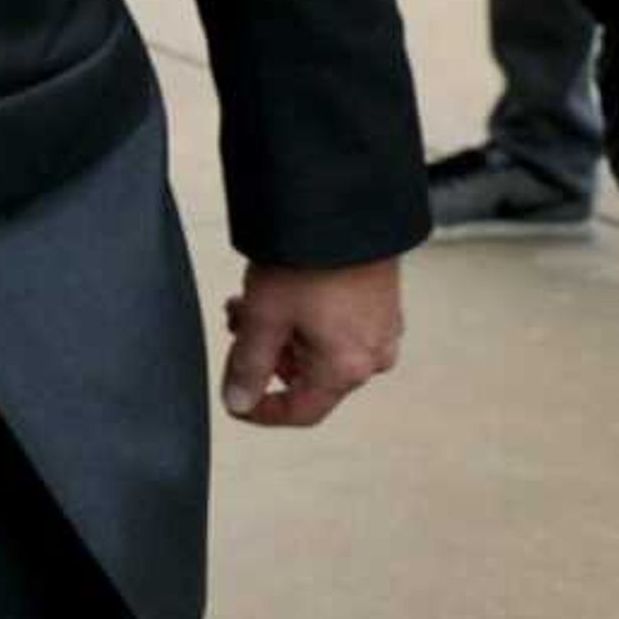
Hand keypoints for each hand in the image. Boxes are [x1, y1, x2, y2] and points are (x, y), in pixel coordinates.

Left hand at [221, 259, 403, 428]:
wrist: (346, 207)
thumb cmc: (310, 259)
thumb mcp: (264, 315)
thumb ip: (248, 364)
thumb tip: (237, 400)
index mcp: (348, 368)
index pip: (302, 411)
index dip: (262, 411)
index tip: (235, 399)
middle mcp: (374, 356)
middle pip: (310, 377)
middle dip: (268, 357)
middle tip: (236, 325)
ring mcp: (383, 329)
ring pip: (322, 349)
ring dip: (284, 335)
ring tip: (252, 300)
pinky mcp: (381, 303)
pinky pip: (340, 327)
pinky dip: (306, 319)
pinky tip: (281, 291)